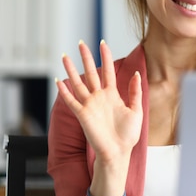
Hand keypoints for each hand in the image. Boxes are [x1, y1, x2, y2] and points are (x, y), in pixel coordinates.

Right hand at [56, 40, 142, 163]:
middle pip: (91, 73)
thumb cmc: (128, 134)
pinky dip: (64, 91)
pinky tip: (59, 81)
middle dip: (86, 58)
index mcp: (113, 95)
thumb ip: (135, 92)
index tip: (103, 43)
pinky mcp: (82, 115)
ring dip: (71, 70)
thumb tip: (136, 73)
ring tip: (65, 56)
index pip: (107, 71)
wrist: (118, 152)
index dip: (105, 57)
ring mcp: (90, 105)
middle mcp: (99, 97)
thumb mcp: (136, 110)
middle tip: (80, 43)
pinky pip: (71, 101)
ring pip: (78, 83)